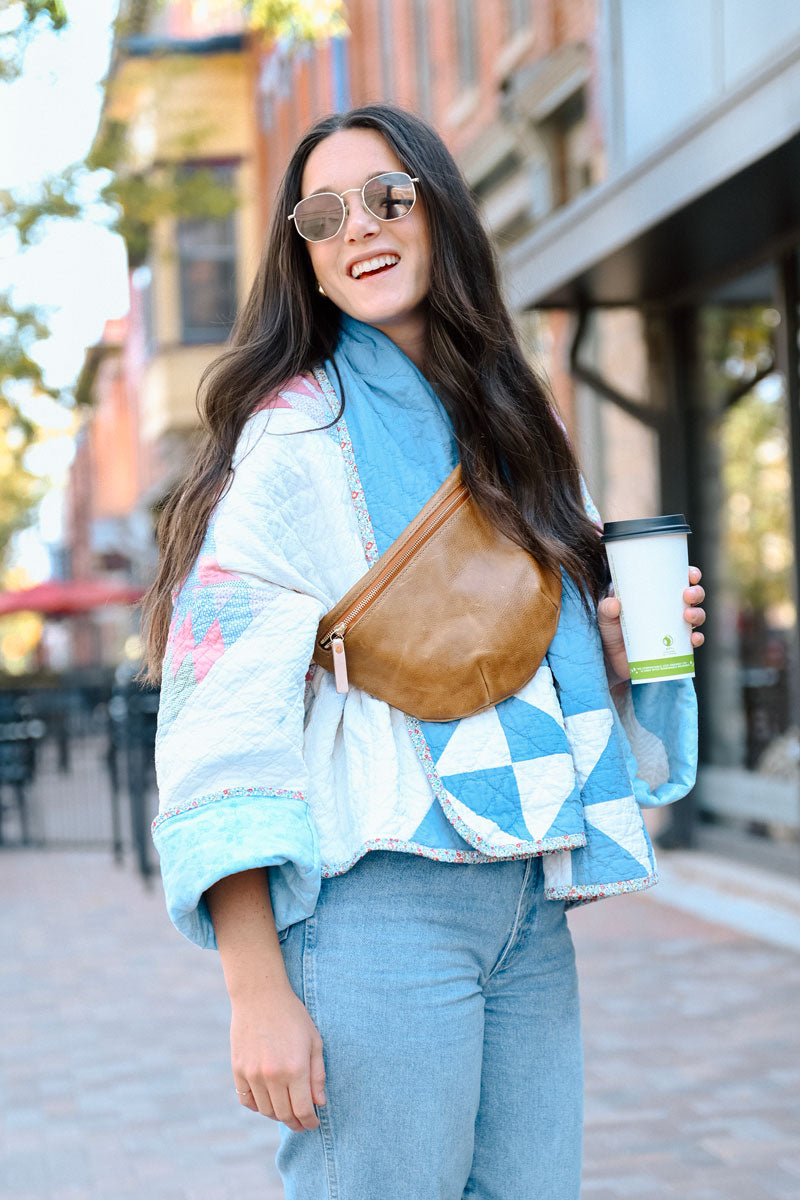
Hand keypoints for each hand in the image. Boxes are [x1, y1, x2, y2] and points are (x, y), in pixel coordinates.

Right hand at [231, 983, 325, 1130]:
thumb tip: (319, 1103)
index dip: (309, 1122)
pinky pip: (247, 1100)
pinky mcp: (237, 1070)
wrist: (260, 995)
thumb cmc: (292, 1016)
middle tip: (302, 1123)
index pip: (303, 1110)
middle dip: (296, 1123)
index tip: (313, 1123)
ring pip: (266, 1110)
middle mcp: (273, 1075)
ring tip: (286, 1112)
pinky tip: (268, 1102)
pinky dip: (258, 1106)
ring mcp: (252, 1074)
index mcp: (296, 1068)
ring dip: (278, 1116)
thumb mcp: (314, 1040)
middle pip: (284, 1114)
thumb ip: (317, 1074)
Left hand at [598, 565, 705, 685]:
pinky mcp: (676, 646)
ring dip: (698, 614)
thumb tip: (614, 604)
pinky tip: (694, 638)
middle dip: (696, 593)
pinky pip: (693, 641)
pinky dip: (697, 639)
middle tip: (687, 596)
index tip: (691, 575)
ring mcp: (675, 627)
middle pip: (693, 596)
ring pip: (696, 616)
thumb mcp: (606, 616)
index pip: (679, 579)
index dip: (691, 574)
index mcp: (656, 593)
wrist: (611, 660)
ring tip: (688, 616)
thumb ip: (606, 608)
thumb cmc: (610, 630)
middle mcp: (670, 608)